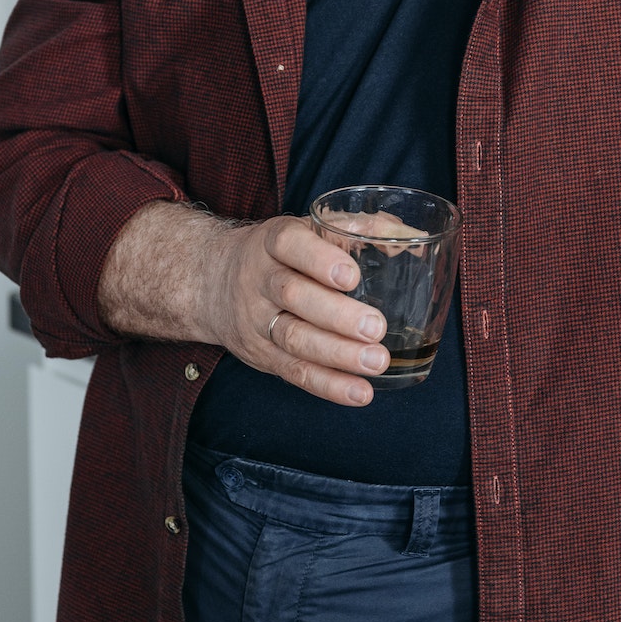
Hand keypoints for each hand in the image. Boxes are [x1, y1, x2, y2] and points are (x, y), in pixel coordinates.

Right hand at [206, 215, 387, 403]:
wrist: (212, 282)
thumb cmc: (282, 254)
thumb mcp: (308, 229)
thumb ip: (357, 229)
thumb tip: (409, 237)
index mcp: (273, 241)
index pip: (290, 245)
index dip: (319, 260)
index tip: (351, 276)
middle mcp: (259, 279)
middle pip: (293, 296)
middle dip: (337, 315)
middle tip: (376, 327)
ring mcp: (257, 320)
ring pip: (294, 339)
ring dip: (338, 354)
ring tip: (377, 362)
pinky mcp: (261, 356)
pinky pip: (295, 372)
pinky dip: (329, 385)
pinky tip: (360, 392)